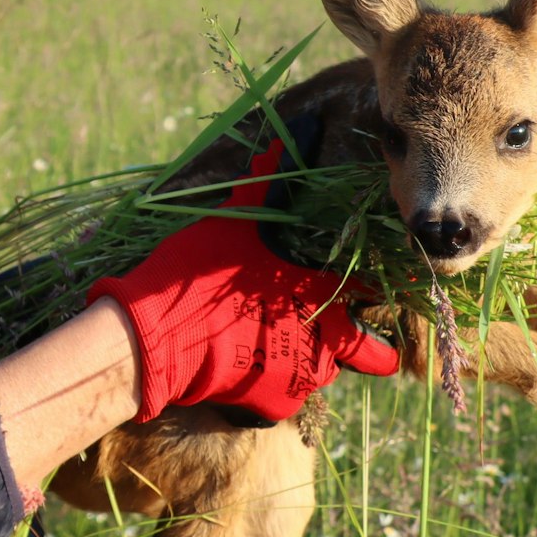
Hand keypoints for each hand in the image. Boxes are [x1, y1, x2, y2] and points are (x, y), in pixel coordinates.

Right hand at [88, 138, 399, 422]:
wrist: (153, 340)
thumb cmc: (196, 274)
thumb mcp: (231, 221)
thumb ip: (266, 185)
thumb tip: (291, 130)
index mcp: (322, 293)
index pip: (379, 296)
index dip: (383, 293)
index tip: (376, 289)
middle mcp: (325, 341)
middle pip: (376, 355)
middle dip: (369, 347)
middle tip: (341, 328)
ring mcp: (302, 378)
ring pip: (326, 374)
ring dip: (310, 359)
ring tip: (273, 339)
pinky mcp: (273, 406)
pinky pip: (286, 398)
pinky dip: (270, 384)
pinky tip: (243, 361)